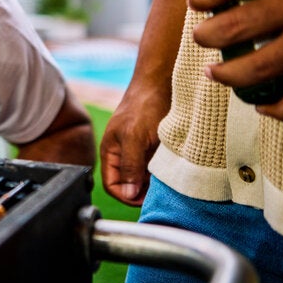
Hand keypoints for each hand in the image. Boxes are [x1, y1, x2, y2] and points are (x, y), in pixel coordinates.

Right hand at [99, 80, 168, 204]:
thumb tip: (128, 194)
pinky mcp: (153, 147)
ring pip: (143, 177)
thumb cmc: (143, 106)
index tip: (145, 199)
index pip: (112, 185)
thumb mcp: (134, 138)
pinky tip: (173, 171)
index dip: (126, 196)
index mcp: (110, 152)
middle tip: (160, 193)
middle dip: (142, 191)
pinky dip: (163, 172)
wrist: (161, 82)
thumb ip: (130, 166)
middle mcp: (122, 154)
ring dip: (154, 182)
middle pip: (128, 184)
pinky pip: (155, 167)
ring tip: (168, 182)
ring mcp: (138, 150)